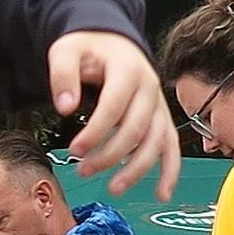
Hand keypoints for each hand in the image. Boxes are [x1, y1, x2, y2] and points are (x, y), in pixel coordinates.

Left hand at [53, 32, 180, 200]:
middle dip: (110, 154)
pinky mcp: (161, 118)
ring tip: (113, 188)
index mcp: (128, 70)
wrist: (112, 41)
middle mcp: (149, 88)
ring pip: (155, 142)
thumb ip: (63, 75)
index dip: (95, 132)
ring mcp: (158, 105)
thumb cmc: (88, 48)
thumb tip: (65, 107)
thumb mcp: (67, 51)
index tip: (74, 150)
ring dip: (137, 169)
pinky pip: (170, 146)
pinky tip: (162, 193)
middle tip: (82, 169)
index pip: (114, 107)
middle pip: (135, 128)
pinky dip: (170, 171)